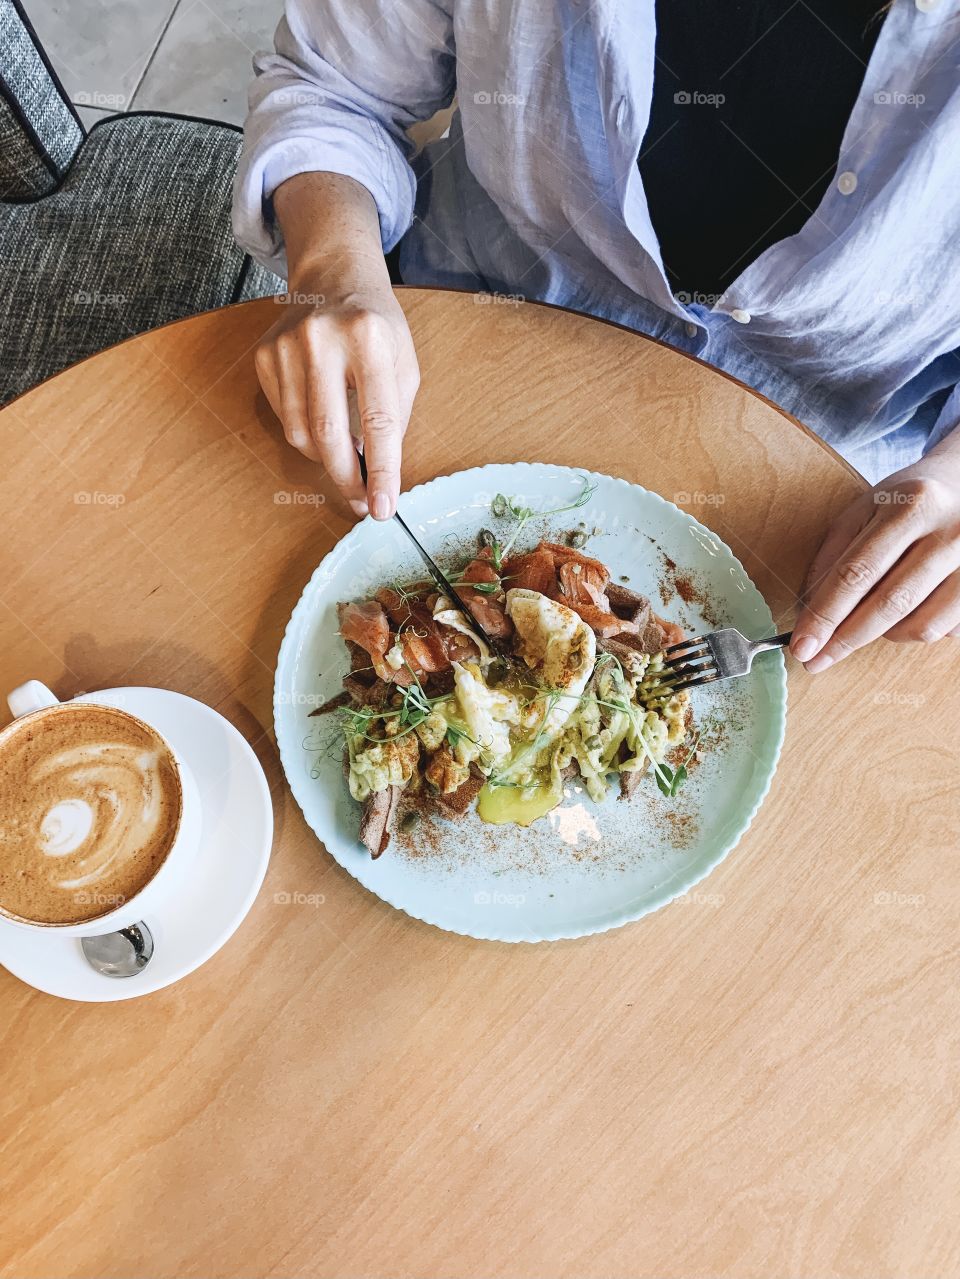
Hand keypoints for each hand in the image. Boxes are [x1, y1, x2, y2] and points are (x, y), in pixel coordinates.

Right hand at [254, 269, 418, 519]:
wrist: (333, 278)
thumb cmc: (377, 328)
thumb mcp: (404, 364)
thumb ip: (393, 417)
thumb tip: (375, 474)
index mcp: (369, 338)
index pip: (378, 419)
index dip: (382, 471)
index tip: (383, 508)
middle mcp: (323, 339)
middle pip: (329, 433)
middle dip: (346, 479)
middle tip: (361, 502)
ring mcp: (287, 346)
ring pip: (301, 433)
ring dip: (326, 459)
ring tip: (347, 459)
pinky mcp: (265, 356)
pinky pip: (285, 418)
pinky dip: (307, 434)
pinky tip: (324, 421)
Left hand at [791, 453, 959, 671]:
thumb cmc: (906, 501)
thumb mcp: (863, 510)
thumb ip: (833, 556)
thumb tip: (809, 614)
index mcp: (910, 508)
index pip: (857, 572)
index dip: (825, 615)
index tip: (802, 646)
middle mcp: (950, 533)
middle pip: (890, 604)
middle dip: (846, 639)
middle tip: (817, 660)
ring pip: (922, 626)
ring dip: (886, 634)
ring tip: (871, 619)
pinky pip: (947, 630)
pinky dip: (918, 630)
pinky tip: (909, 610)